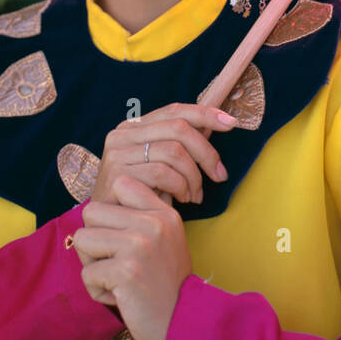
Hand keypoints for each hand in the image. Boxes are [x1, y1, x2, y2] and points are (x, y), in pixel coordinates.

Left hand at [73, 176, 191, 339]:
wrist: (183, 326)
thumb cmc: (166, 285)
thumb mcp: (164, 240)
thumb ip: (138, 218)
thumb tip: (96, 206)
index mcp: (163, 213)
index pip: (120, 183)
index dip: (110, 210)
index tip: (121, 234)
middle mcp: (153, 223)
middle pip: (91, 211)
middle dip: (94, 241)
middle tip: (115, 262)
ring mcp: (139, 245)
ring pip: (82, 240)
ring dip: (93, 266)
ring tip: (117, 280)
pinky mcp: (125, 271)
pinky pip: (87, 274)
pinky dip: (98, 292)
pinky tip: (121, 297)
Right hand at [90, 101, 234, 207]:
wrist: (110, 229)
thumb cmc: (141, 197)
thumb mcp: (160, 166)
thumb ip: (179, 146)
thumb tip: (219, 124)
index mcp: (133, 127)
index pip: (174, 110)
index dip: (205, 114)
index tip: (230, 123)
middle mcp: (121, 134)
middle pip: (179, 128)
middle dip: (207, 152)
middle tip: (220, 176)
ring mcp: (117, 154)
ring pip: (174, 151)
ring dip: (194, 177)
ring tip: (195, 195)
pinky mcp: (117, 175)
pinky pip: (163, 173)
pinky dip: (181, 187)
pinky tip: (182, 200)